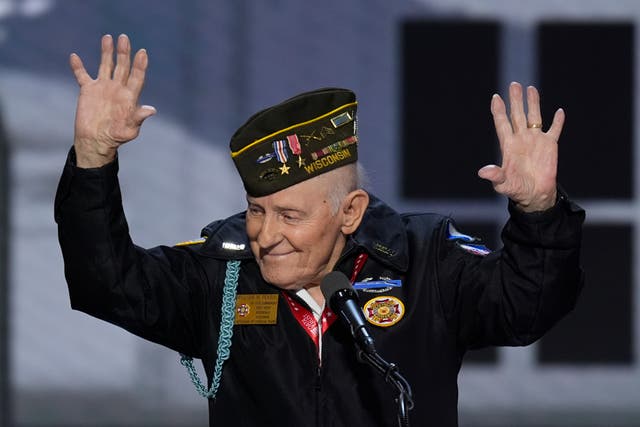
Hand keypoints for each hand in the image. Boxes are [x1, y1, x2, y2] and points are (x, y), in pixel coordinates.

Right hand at [70, 34, 155, 167]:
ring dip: (106, 52)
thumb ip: (139, 118)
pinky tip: (74, 57)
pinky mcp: (88, 91)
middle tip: (125, 38)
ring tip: (108, 37)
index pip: (137, 77)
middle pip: (122, 66)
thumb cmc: (116, 137)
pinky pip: (82, 75)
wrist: (96, 141)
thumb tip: (152, 110)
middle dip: (124, 52)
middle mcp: (117, 89)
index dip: (140, 65)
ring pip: (105, 65)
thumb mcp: (130, 129)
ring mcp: (103, 88)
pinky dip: (78, 67)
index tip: (143, 53)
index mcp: (129, 96)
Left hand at [478, 82, 564, 211]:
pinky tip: (559, 112)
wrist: (535, 195)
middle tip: (514, 85)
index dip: (499, 111)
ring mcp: (536, 140)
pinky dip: (558, 122)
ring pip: (534, 117)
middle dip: (515, 100)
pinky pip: (554, 130)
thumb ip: (495, 175)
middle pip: (517, 115)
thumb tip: (482, 171)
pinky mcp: (550, 145)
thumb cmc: (516, 190)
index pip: (502, 124)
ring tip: (531, 88)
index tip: (496, 97)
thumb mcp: (503, 184)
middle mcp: (521, 139)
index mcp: (509, 145)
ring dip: (533, 103)